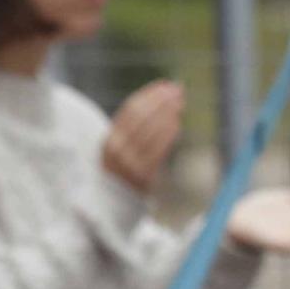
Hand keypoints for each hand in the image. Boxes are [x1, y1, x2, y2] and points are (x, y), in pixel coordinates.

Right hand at [103, 79, 184, 193]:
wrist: (115, 203)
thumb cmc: (124, 171)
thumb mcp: (121, 148)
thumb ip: (134, 129)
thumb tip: (160, 101)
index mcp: (109, 139)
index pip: (130, 109)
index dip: (149, 95)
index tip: (164, 84)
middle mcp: (116, 149)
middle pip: (141, 116)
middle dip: (161, 100)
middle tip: (178, 89)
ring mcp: (129, 162)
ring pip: (150, 131)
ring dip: (167, 113)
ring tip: (180, 102)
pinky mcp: (142, 175)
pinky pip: (157, 150)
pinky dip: (167, 134)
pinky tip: (177, 122)